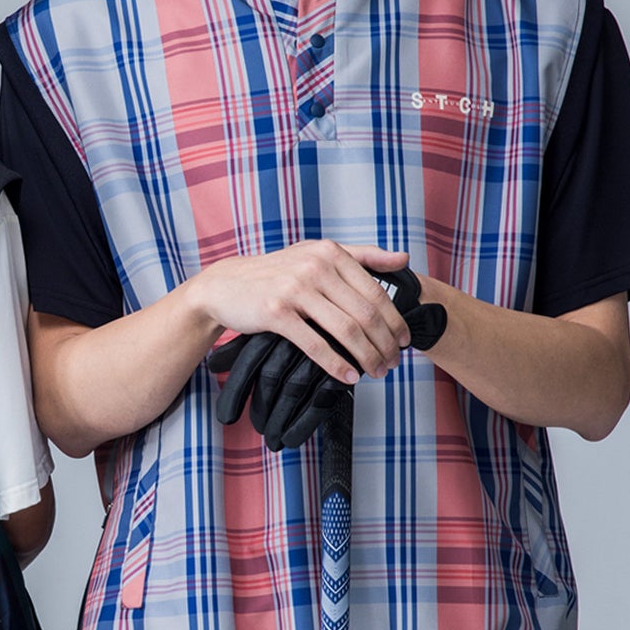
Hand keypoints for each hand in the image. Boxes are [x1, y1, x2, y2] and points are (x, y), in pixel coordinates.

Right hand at [207, 267, 447, 449]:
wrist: (225, 285)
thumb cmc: (276, 273)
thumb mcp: (317, 254)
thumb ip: (362, 256)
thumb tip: (404, 260)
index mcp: (330, 252)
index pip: (375, 291)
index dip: (395, 320)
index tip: (404, 341)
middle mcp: (315, 266)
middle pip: (365, 313)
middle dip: (384, 343)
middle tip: (392, 363)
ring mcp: (295, 289)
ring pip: (345, 330)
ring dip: (366, 356)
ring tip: (376, 372)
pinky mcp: (276, 313)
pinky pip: (315, 344)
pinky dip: (336, 364)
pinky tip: (348, 377)